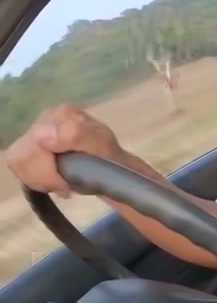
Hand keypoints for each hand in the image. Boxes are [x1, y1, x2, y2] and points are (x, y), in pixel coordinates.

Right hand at [5, 104, 123, 197]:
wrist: (113, 168)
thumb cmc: (110, 159)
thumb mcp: (103, 147)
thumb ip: (76, 135)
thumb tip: (42, 136)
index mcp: (64, 115)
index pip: (36, 143)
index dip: (47, 172)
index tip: (66, 186)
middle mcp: (46, 118)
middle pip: (22, 154)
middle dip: (42, 178)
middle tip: (64, 187)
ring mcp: (36, 130)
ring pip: (17, 160)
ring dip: (37, 179)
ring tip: (58, 185)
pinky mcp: (31, 145)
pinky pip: (18, 164)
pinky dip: (33, 179)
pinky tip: (50, 182)